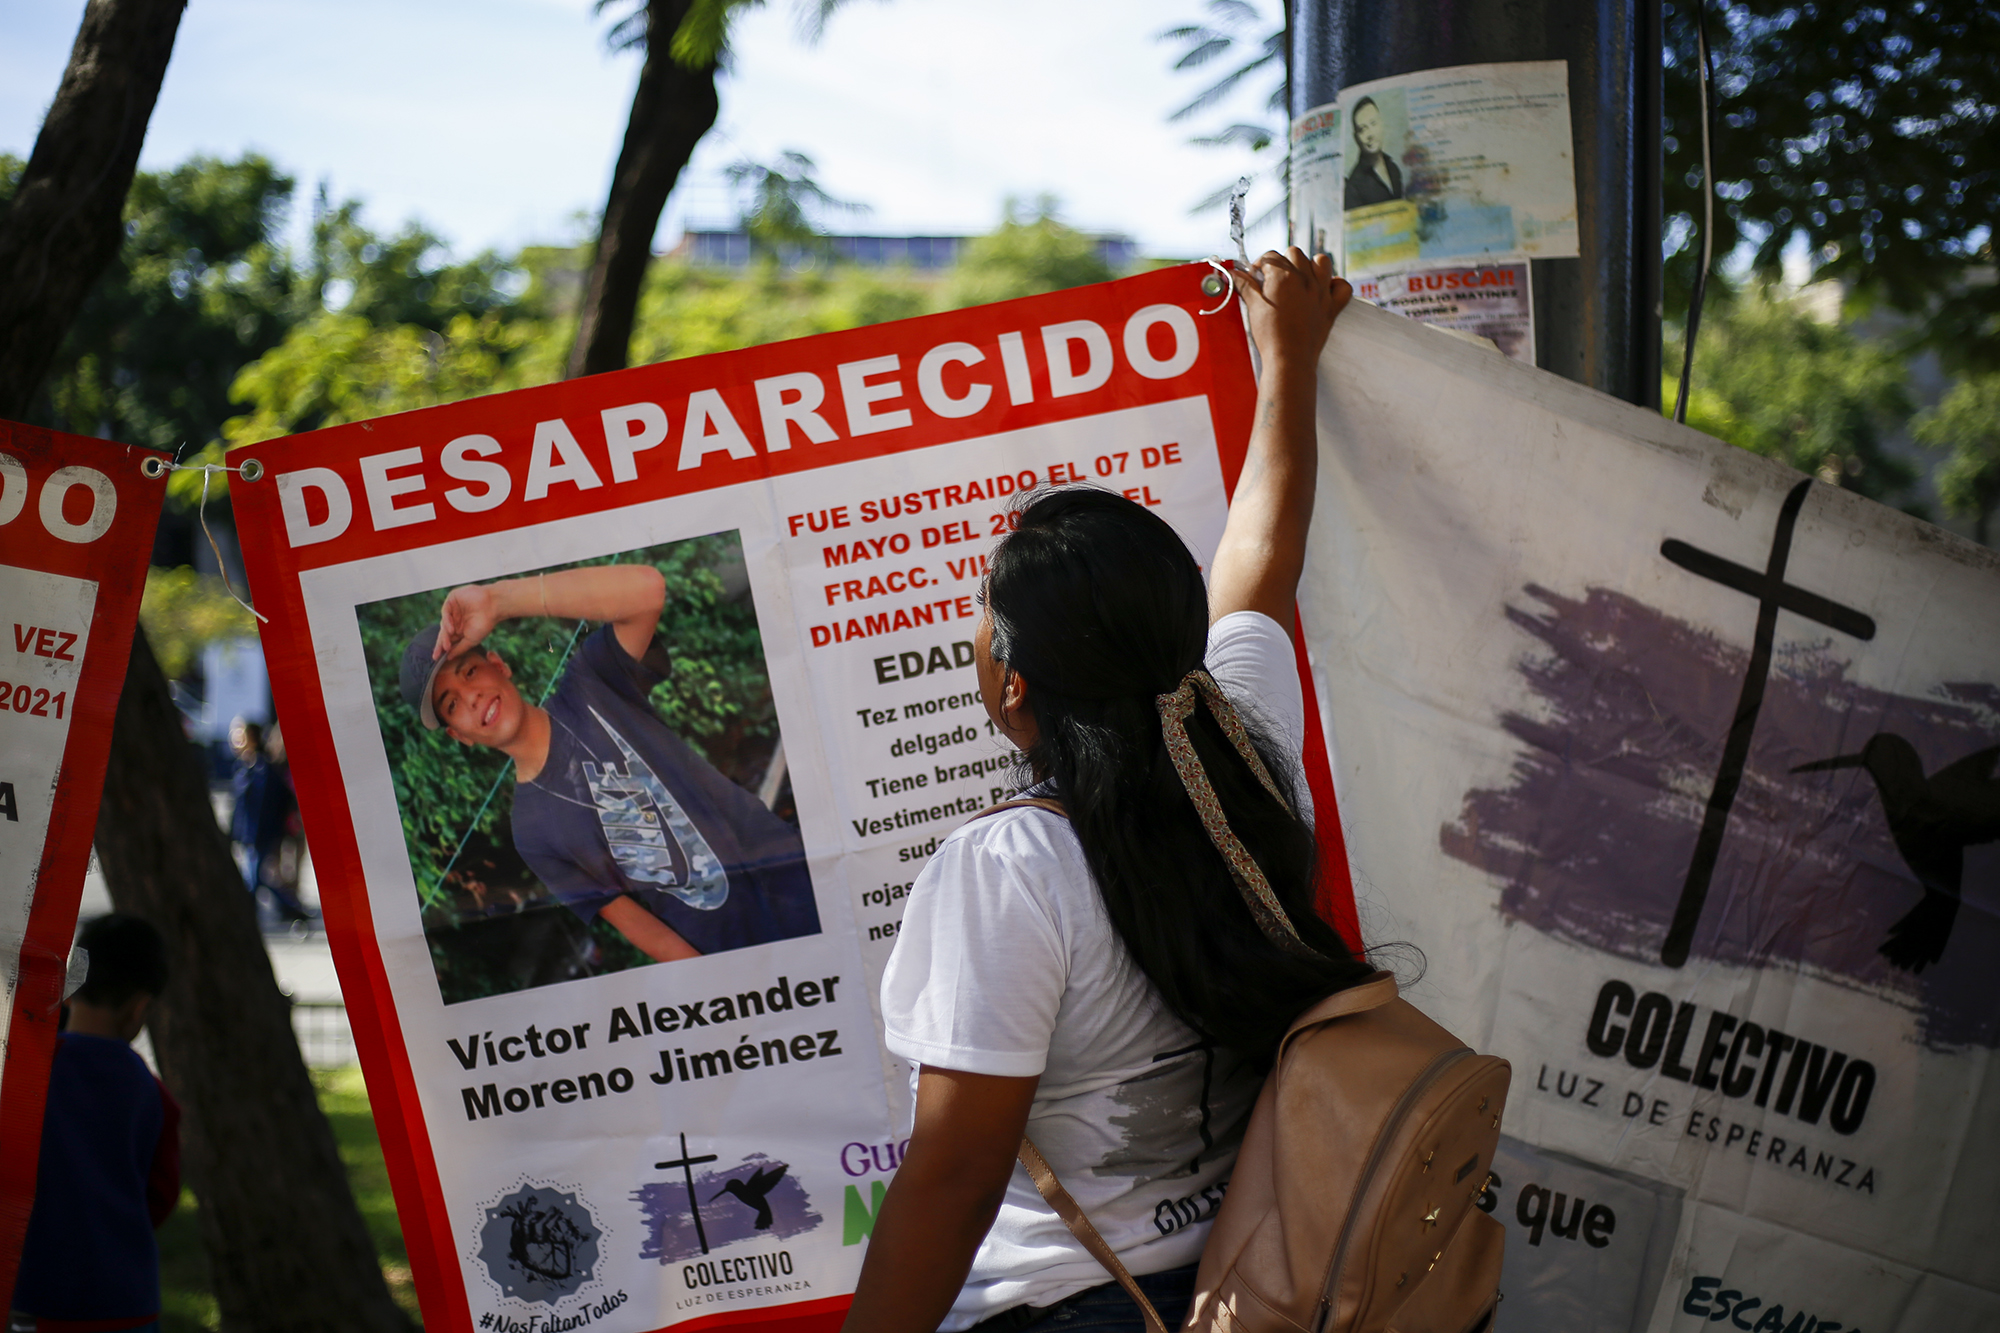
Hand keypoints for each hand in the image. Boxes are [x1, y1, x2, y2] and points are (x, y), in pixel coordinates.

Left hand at [434, 583, 502, 659]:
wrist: (493, 606)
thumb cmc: (485, 623)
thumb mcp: (471, 640)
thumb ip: (459, 648)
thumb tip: (449, 658)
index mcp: (459, 628)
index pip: (447, 639)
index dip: (441, 648)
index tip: (436, 658)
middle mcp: (455, 619)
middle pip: (443, 632)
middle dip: (441, 643)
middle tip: (438, 652)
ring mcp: (453, 609)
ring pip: (443, 623)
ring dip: (444, 635)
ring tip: (447, 645)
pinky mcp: (452, 599)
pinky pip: (445, 611)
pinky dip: (446, 621)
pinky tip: (451, 630)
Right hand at [1238, 248, 1350, 370]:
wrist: (1290, 360)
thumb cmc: (1270, 336)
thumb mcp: (1254, 307)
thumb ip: (1245, 286)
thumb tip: (1234, 273)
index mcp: (1284, 277)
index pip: (1270, 256)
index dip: (1260, 265)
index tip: (1255, 277)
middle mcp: (1305, 279)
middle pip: (1295, 253)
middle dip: (1283, 261)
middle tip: (1274, 279)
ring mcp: (1322, 292)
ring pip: (1322, 261)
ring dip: (1310, 265)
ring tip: (1300, 278)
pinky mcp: (1332, 307)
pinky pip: (1343, 286)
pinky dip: (1336, 284)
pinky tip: (1325, 289)